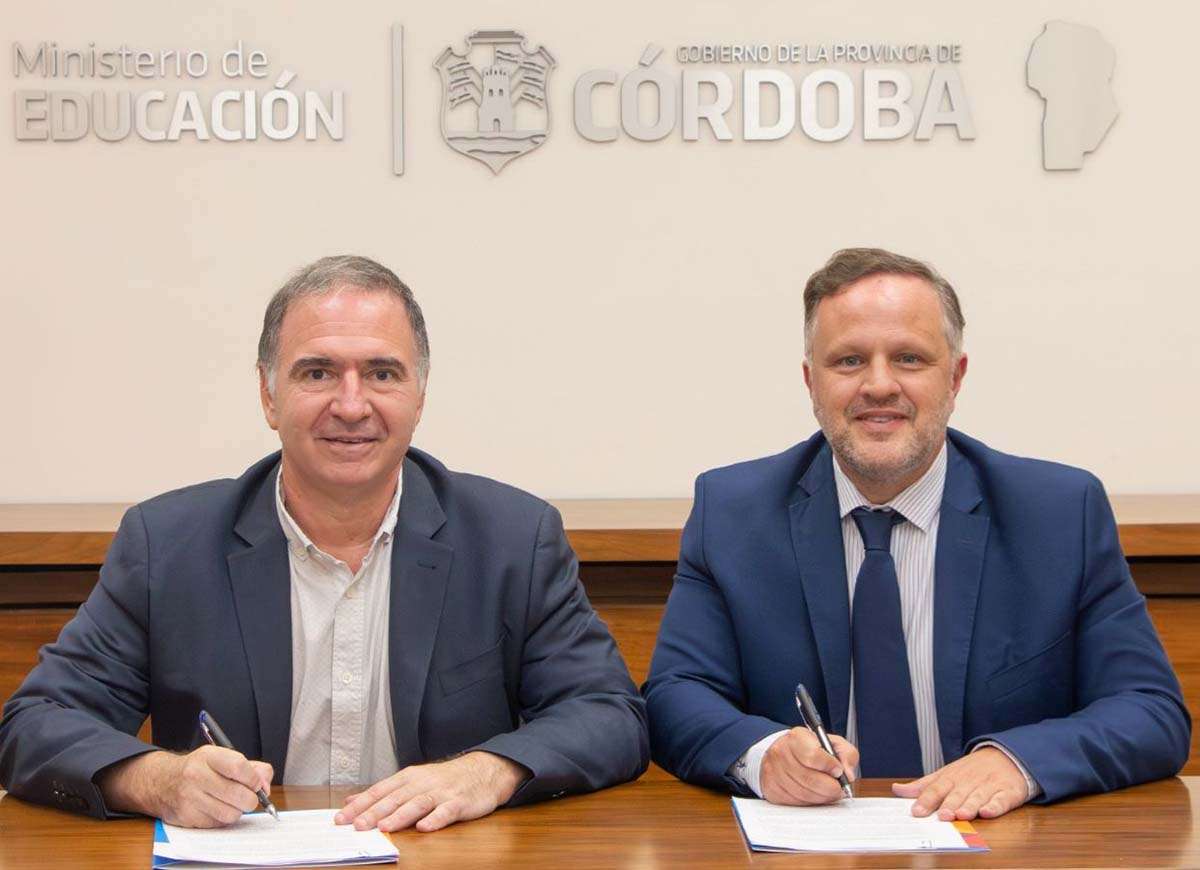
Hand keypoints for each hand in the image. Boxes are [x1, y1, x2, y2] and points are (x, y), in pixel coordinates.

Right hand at [96, 747, 272, 827]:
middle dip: (251, 799)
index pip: (239, 767)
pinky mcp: (186, 817)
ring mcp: (189, 797)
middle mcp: (196, 775)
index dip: (254, 778)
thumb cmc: (200, 769)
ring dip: (237, 811)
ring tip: (231, 802)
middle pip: (239, 794)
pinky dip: (223, 819)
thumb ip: (253, 768)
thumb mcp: (223, 758)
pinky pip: (218, 824)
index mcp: (208, 756)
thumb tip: (265, 786)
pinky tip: (217, 808)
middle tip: (248, 797)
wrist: (163, 782)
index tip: (257, 783)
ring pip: (231, 813)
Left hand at [335, 751, 529, 832]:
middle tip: (357, 826)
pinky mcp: (459, 802)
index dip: (360, 804)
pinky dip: (435, 819)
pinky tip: (424, 827)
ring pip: (418, 803)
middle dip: (374, 812)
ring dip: (400, 816)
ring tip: (384, 827)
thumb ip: (382, 792)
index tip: (341, 818)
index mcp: (408, 778)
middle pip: (395, 798)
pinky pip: (446, 811)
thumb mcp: (412, 780)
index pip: (379, 791)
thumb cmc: (444, 780)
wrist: (483, 771)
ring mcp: (441, 792)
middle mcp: (422, 783)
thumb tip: (352, 799)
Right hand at [759, 727, 857, 805]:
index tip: (838, 770)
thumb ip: (846, 754)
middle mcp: (781, 752)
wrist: (785, 753)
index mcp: (796, 737)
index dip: (830, 766)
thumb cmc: (810, 749)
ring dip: (821, 797)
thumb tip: (847, 774)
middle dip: (830, 787)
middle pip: (809, 779)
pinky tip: (814, 794)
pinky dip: (809, 802)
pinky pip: (795, 802)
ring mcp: (773, 771)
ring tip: (828, 791)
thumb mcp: (832, 743)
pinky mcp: (771, 787)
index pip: (812, 755)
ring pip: (803, 793)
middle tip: (838, 788)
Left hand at [892, 747, 1027, 819]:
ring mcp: (988, 786)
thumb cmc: (971, 771)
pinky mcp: (1007, 792)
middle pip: (957, 794)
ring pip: (977, 797)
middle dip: (949, 804)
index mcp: (952, 777)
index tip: (917, 811)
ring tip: (960, 815)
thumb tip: (897, 790)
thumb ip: (923, 785)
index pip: (936, 788)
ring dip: (969, 806)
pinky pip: (1001, 800)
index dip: (927, 800)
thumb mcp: (946, 774)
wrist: (1007, 756)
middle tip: (941, 816)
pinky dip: (994, 806)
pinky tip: (987, 811)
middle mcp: (969, 781)